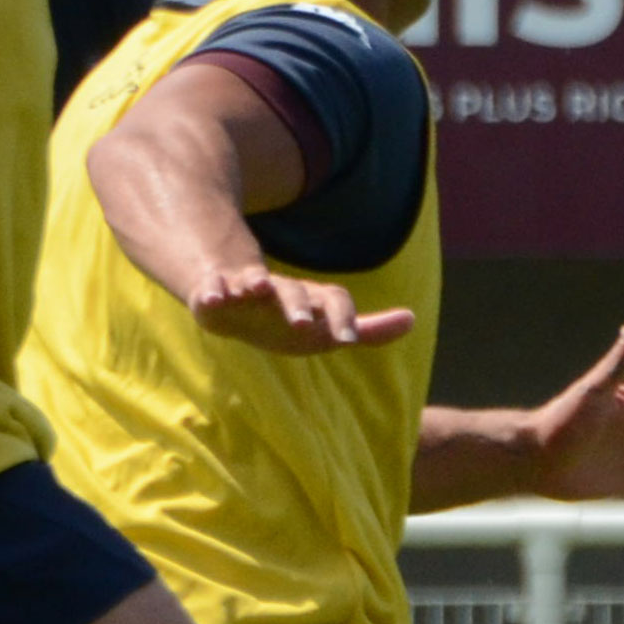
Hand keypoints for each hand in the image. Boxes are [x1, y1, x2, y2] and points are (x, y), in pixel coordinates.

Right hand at [190, 259, 416, 353]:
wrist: (234, 298)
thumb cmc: (288, 319)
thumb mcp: (328, 328)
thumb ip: (370, 330)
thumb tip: (413, 319)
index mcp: (312, 300)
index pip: (335, 301)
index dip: (343, 319)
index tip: (348, 341)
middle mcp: (282, 290)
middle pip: (295, 292)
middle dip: (299, 306)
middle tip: (304, 324)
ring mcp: (247, 289)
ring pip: (253, 282)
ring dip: (255, 282)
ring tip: (257, 285)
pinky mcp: (215, 291)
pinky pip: (211, 289)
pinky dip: (211, 291)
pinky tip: (210, 298)